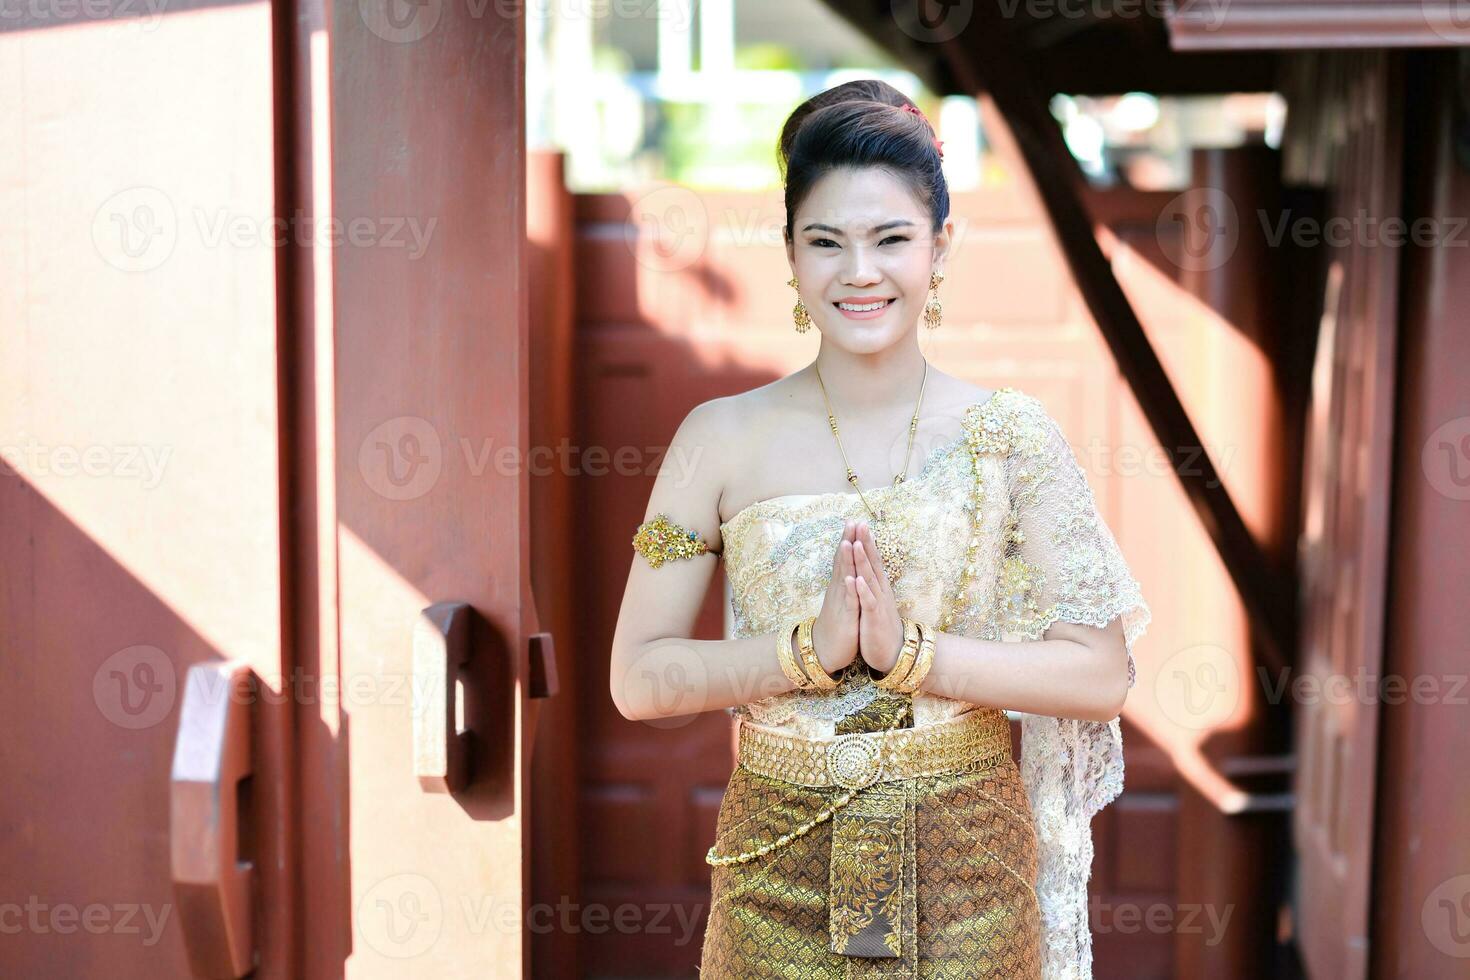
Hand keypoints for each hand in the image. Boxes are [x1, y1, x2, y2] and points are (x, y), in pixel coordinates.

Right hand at [811, 519, 860, 676]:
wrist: (823, 650)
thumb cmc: (835, 625)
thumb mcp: (841, 600)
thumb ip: (843, 583)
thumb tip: (847, 567)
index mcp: (840, 585)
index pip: (844, 557)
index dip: (848, 539)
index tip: (853, 520)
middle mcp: (838, 589)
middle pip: (842, 561)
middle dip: (847, 540)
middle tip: (851, 520)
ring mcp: (841, 602)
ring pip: (844, 577)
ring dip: (845, 560)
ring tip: (847, 541)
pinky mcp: (845, 617)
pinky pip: (848, 602)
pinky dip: (850, 589)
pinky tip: (850, 578)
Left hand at [853, 521, 903, 674]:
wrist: (892, 653)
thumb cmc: (881, 625)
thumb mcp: (876, 601)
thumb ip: (873, 583)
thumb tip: (869, 567)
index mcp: (878, 586)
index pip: (872, 559)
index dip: (866, 541)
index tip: (859, 523)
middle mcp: (880, 591)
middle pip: (873, 563)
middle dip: (865, 543)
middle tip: (860, 523)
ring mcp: (877, 603)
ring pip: (869, 579)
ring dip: (862, 561)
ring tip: (855, 544)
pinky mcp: (873, 618)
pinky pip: (867, 602)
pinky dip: (862, 590)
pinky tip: (855, 579)